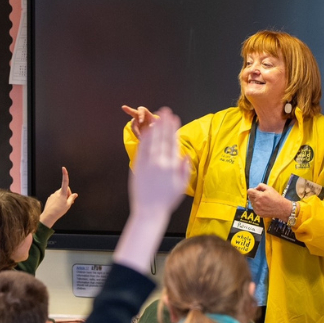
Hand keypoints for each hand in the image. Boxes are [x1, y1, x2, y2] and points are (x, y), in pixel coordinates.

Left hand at [39, 167, 78, 227]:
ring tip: (63, 206)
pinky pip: (56, 197)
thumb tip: (75, 194)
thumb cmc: (59, 211)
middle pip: (65, 190)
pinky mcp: (50, 198)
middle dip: (67, 194)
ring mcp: (53, 195)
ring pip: (60, 194)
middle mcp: (57, 193)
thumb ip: (72, 198)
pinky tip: (58, 206)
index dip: (65, 175)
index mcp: (62, 193)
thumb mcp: (68, 205)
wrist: (49, 216)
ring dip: (63, 198)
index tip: (64, 168)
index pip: (65, 182)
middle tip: (69, 202)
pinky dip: (58, 200)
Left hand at [115, 107, 189, 273]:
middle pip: (163, 139)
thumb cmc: (166, 200)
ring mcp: (148, 164)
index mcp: (171, 167)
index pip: (173, 143)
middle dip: (165, 123)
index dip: (174, 130)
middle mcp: (160, 163)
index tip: (175, 120)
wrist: (149, 211)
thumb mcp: (181, 186)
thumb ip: (185, 170)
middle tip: (166, 111)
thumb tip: (185, 155)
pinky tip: (146, 131)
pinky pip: (141, 149)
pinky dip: (144, 139)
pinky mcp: (138, 167)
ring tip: (156, 117)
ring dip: (154, 128)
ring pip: (152, 141)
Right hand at [121, 105, 158, 137]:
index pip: (141, 110)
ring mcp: (136, 121)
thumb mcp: (157, 123)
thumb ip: (154, 124)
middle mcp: (139, 115)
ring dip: (136, 131)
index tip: (141, 121)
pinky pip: (134, 130)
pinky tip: (141, 138)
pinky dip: (137, 134)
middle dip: (128, 110)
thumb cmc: (155, 124)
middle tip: (123, 107)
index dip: (140, 115)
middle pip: (133, 112)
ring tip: (141, 137)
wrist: (153, 130)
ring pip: (133, 125)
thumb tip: (151, 126)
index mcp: (145, 112)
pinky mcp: (134, 127)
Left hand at [247, 184, 291, 219]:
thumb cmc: (277, 198)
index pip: (249, 191)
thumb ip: (261, 185)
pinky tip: (264, 205)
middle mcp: (257, 203)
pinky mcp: (258, 213)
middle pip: (250, 196)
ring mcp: (257, 209)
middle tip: (262, 196)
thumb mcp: (270, 188)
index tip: (256, 191)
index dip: (252, 190)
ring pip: (252, 202)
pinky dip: (257, 206)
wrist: (282, 208)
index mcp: (259, 196)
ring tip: (264, 201)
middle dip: (254, 195)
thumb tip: (256, 187)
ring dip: (256, 201)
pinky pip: (254, 208)